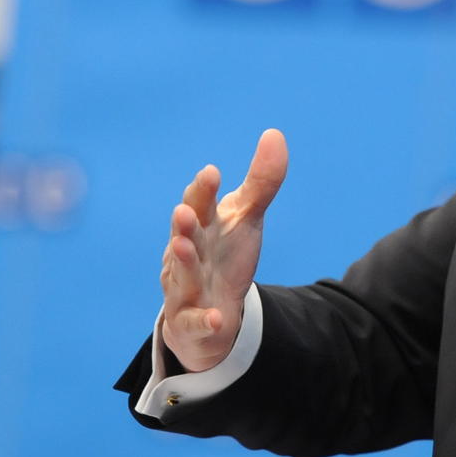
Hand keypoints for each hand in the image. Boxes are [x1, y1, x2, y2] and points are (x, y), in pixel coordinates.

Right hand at [159, 128, 287, 370]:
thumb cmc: (224, 255)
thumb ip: (261, 182)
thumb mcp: (245, 218)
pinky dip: (204, 320)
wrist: (209, 310)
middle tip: (183, 210)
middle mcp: (188, 255)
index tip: (212, 173)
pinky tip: (217, 318)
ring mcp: (186, 289)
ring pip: (181, 276)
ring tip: (185, 248)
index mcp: (201, 227)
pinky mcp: (192, 322)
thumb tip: (274, 133)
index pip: (199, 204)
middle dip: (183, 225)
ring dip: (182, 263)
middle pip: (185, 238)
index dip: (203, 190)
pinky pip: (195, 323)